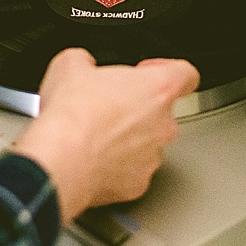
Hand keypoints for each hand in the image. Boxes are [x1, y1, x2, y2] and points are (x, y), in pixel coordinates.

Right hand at [12, 48, 198, 222]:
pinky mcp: (137, 184)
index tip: (147, 72)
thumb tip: (81, 66)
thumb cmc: (72, 116)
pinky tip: (91, 160)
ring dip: (126, 139)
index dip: (166, 69)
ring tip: (93, 135)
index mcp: (158, 89)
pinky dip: (115, 167)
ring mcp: (152, 157)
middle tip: (105, 106)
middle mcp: (163, 125)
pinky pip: (131, 172)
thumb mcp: (70, 65)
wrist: (60, 160)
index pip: (185, 74)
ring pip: (146, 144)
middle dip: (135, 109)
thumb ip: (86, 61)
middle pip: (161, 112)